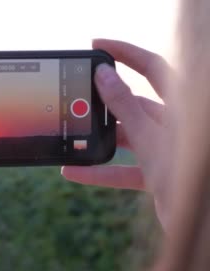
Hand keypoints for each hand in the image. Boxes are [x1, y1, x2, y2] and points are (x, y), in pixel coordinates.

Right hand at [61, 39, 172, 228]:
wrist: (204, 226)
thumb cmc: (187, 176)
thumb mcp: (149, 138)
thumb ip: (124, 107)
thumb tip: (103, 75)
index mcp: (183, 107)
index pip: (153, 67)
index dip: (125, 52)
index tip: (96, 45)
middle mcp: (176, 124)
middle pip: (135, 102)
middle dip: (105, 101)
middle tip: (77, 95)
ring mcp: (168, 149)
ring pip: (129, 136)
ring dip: (100, 139)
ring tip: (73, 135)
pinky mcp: (160, 174)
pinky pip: (126, 168)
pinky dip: (101, 170)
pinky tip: (74, 171)